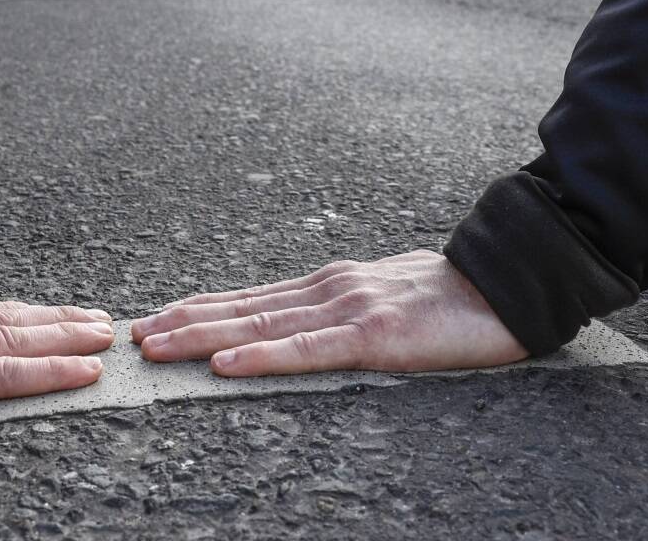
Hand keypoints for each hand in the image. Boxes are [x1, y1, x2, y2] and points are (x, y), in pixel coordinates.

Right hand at [0, 301, 113, 442]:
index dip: (14, 314)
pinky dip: (50, 371)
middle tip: (95, 317)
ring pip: (16, 337)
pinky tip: (84, 370)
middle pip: (4, 319)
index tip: (43, 312)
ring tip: (103, 334)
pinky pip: (4, 374)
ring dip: (67, 335)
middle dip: (54, 318)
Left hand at [131, 250, 527, 375]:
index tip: (156, 316)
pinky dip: (260, 356)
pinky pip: (305, 350)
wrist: (512, 282)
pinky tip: (225, 364)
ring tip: (156, 347)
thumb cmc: (453, 299)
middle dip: (182, 321)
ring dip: (200, 336)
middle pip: (240, 307)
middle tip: (135, 334)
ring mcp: (347, 308)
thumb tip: (306, 327)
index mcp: (329, 285)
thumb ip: (344, 312)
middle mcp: (327, 289)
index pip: (250, 297)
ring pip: (259, 325)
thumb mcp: (385, 300)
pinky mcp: (374, 336)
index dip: (200, 307)